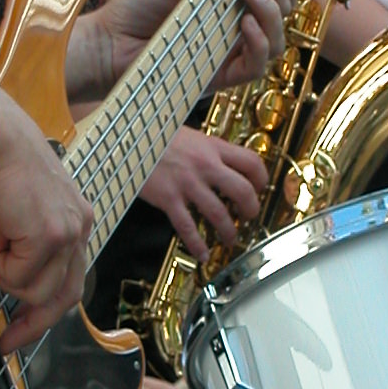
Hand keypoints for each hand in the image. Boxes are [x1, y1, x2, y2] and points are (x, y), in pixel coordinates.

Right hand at [0, 75, 88, 353]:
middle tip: (7, 341)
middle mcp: (79, 224)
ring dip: (3, 272)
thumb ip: (1, 250)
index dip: (44, 311)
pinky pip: (18, 276)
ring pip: (36, 291)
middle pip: (65, 296)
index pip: (69, 278)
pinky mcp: (51, 236)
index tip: (19, 334)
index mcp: (72, 217)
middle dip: (34, 323)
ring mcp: (69, 231)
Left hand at [66, 0, 292, 102]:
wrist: (107, 42)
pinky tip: (245, 24)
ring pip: (277, 40)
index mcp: (227, 0)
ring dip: (271, 12)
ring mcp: (229, 52)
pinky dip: (259, 44)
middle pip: (281, 11)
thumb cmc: (132, 9)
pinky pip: (255, 67)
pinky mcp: (220, 76)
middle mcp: (234, 26)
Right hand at [141, 126, 269, 249]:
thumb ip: (206, 149)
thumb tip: (221, 163)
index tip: (260, 188)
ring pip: (219, 213)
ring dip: (228, 231)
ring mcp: (187, 183)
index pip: (251, 162)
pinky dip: (197, 244)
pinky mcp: (168, 198)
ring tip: (229, 238)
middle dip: (250, 209)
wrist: (126, 137)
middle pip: (242, 191)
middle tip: (248, 217)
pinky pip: (188, 227)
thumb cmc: (155, 135)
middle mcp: (205, 165)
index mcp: (212, 146)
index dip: (262, 179)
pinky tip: (202, 253)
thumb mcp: (188, 135)